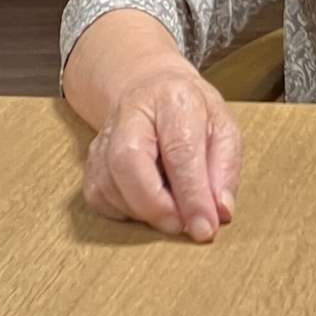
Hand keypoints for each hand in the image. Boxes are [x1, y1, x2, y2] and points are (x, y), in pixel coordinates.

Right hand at [83, 58, 242, 240]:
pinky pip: (98, 196)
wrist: (151, 89)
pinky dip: (123, 211)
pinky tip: (146, 203)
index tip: (205, 227)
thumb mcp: (223, 129)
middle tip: (181, 226)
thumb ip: (225, 169)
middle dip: (155, 205)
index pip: (180, 150)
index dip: (192, 194)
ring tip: (170, 211)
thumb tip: (220, 212)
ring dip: (142, 211)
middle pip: (127, 161)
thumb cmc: (191, 113)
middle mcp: (131, 113)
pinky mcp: (91, 158)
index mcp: (173, 99)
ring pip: (108, 183)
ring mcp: (105, 135)